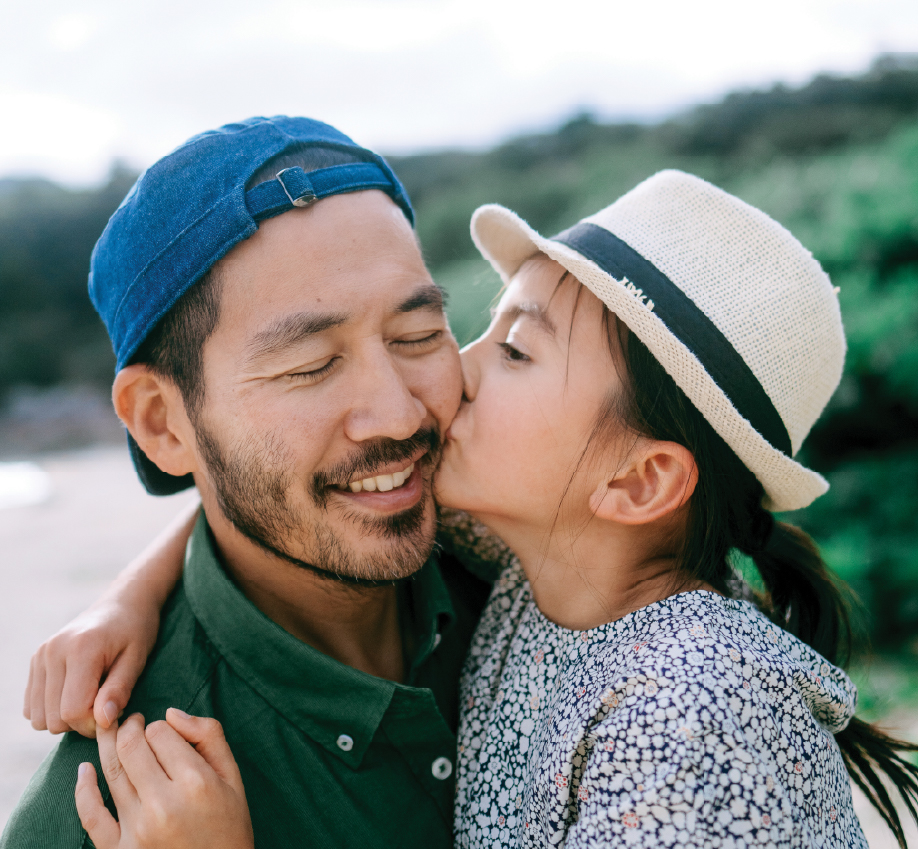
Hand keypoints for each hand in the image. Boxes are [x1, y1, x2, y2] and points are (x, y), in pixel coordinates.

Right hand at [23, 592, 159, 736]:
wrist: (124, 602)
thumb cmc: (136, 630)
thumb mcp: (136, 659)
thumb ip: (118, 690)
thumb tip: (103, 722)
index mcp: (81, 649)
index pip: (73, 711)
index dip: (94, 723)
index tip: (114, 712)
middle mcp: (52, 652)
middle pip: (53, 718)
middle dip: (81, 722)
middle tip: (105, 704)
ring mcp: (40, 655)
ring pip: (38, 717)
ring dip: (64, 718)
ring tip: (91, 697)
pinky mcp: (35, 661)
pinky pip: (31, 707)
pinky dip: (51, 709)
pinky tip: (75, 692)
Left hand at [74, 709, 254, 848]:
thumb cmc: (229, 827)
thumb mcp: (234, 778)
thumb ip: (209, 736)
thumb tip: (171, 713)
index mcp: (196, 782)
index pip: (161, 732)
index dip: (161, 726)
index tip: (166, 733)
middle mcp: (163, 804)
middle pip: (131, 747)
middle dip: (130, 727)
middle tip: (134, 721)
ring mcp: (137, 830)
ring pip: (112, 772)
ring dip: (108, 745)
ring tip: (110, 730)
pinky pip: (91, 816)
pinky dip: (83, 789)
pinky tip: (84, 770)